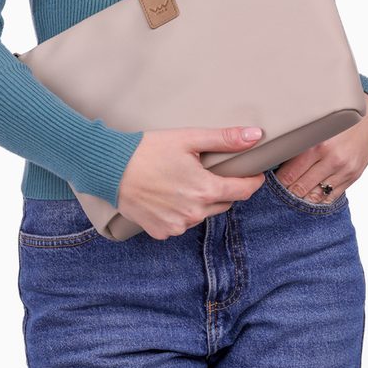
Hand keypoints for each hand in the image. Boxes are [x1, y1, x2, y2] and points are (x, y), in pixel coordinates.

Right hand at [117, 125, 266, 239]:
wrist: (111, 169)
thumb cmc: (149, 150)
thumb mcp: (188, 139)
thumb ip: (225, 139)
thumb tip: (255, 136)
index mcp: (205, 190)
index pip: (243, 191)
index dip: (252, 181)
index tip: (254, 173)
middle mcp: (194, 213)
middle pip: (224, 202)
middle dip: (223, 188)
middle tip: (209, 170)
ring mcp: (178, 226)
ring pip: (203, 213)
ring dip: (201, 200)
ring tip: (184, 180)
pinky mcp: (162, 232)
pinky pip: (182, 223)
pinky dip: (181, 211)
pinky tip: (168, 195)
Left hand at [273, 94, 367, 203]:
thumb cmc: (338, 119)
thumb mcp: (316, 125)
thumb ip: (300, 141)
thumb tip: (278, 158)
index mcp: (317, 144)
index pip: (290, 173)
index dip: (278, 180)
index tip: (270, 181)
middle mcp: (332, 159)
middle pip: (301, 186)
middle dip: (288, 191)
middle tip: (277, 191)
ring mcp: (344, 170)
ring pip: (316, 195)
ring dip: (302, 197)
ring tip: (292, 194)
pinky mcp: (353, 176)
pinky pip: (332, 196)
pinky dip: (319, 198)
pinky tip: (310, 195)